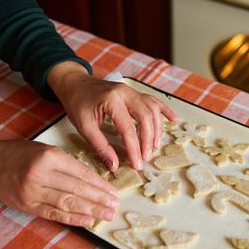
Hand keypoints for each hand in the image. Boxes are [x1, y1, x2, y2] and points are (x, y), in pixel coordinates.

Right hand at [0, 138, 117, 226]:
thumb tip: (93, 180)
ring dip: (90, 211)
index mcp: (50, 156)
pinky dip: (72, 219)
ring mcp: (33, 192)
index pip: (81, 173)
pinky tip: (87, 221)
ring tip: (106, 214)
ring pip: (67, 203)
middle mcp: (42, 174)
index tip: (113, 191)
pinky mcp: (27, 205)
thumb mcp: (46, 150)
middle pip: (77, 189)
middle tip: (114, 205)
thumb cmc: (20, 154)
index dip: (100, 184)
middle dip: (99, 199)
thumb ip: (67, 164)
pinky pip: (53, 214)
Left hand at [47, 61, 177, 170]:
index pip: (127, 128)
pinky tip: (173, 119)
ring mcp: (132, 91)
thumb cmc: (78, 103)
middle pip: (145, 118)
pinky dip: (164, 111)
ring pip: (152, 110)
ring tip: (155, 146)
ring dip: (157, 129)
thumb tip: (115, 165)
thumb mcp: (84, 126)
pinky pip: (154, 101)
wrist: (75, 84)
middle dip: (148, 140)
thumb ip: (100, 146)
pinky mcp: (135, 93)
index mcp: (111, 100)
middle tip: (146, 157)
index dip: (134, 149)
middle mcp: (125, 93)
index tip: (137, 164)